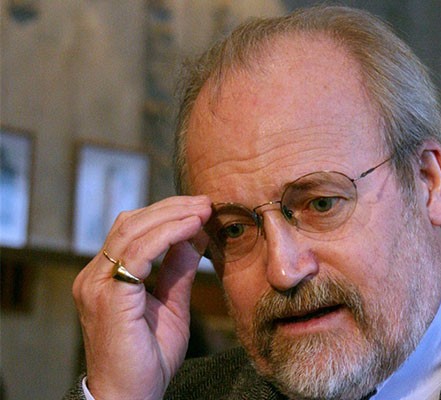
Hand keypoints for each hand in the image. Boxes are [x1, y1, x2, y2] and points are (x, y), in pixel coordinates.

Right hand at [72, 196, 211, 399]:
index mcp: (106, 277)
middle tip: (205, 202)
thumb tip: (196, 235)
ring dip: (171, 215)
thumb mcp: (171, 305)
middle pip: (131, 222)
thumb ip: (178, 270)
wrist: (131, 397)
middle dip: (171, 208)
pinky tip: (191, 227)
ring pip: (133, 230)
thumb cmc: (149, 357)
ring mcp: (96, 284)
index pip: (133, 230)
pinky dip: (167, 234)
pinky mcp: (107, 296)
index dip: (167, 213)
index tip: (200, 208)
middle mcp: (94, 276)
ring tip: (202, 210)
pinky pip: (138, 253)